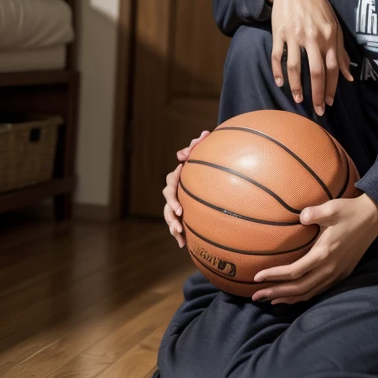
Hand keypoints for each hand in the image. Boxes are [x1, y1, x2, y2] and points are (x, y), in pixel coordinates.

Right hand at [162, 129, 209, 246]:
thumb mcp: (204, 152)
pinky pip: (176, 224)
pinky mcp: (181, 213)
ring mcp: (176, 201)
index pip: (172, 181)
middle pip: (167, 198)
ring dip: (171, 224)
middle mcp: (175, 188)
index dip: (173, 193)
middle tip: (178, 218)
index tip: (180, 207)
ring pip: (168, 213)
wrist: (210, 178)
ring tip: (178, 233)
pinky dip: (178, 234)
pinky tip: (183, 244)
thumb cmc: (206, 162)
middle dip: (170, 209)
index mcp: (179, 175)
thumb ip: (203, 144)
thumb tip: (205, 132)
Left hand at [250, 192, 377, 304]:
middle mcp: (330, 268)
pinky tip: (293, 295)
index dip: (274, 276)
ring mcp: (337, 273)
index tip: (256, 277)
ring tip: (270, 299)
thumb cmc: (350, 210)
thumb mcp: (332, 208)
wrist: (374, 217)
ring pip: (309, 293)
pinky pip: (319, 290)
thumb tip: (300, 216)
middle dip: (276, 293)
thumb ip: (314, 213)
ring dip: (288, 298)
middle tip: (256, 296)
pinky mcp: (342, 273)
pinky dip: (303, 295)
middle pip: (298, 288)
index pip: (294, 271)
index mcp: (324, 254)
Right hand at [265, 0, 353, 116]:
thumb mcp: (335, 26)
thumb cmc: (318, 7)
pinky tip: (280, 83)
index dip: (332, 88)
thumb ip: (341, 52)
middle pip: (316, 72)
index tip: (329, 103)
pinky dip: (278, 71)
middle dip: (317, 94)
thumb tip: (349, 76)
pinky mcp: (279, 32)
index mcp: (329, 36)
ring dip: (297, 87)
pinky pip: (278, 56)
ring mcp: (295, 35)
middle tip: (317, 110)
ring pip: (296, 67)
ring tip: (298, 100)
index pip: (332, 68)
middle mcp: (314, 37)